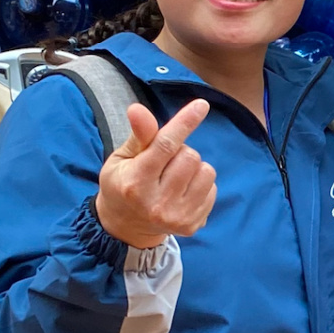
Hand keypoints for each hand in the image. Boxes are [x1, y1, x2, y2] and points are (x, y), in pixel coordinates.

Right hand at [95, 100, 217, 249]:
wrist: (126, 227)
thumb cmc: (123, 183)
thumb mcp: (122, 158)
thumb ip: (138, 136)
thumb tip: (138, 109)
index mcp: (134, 183)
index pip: (165, 146)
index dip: (184, 123)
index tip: (201, 105)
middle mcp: (157, 203)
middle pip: (189, 155)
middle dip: (180, 151)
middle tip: (164, 163)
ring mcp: (177, 217)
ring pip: (206, 171)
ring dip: (193, 167)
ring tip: (174, 176)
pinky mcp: (192, 224)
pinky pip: (212, 188)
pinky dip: (200, 183)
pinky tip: (182, 192)